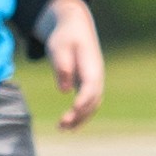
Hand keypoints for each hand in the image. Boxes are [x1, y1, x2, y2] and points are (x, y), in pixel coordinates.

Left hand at [43, 0, 105, 130]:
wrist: (75, 27)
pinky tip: (68, 125)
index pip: (91, 86)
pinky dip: (80, 115)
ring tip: (62, 128)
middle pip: (93, 100)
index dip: (84, 99)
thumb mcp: (59, 47)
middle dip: (79, 114)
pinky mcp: (88, 85)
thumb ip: (62, 67)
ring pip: (92, 105)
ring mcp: (94, 81)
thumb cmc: (65, 36)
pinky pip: (88, 104)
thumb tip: (64, 90)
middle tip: (62, 124)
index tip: (73, 108)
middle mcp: (97, 76)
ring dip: (80, 119)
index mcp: (91, 65)